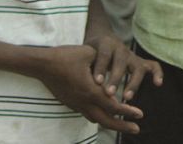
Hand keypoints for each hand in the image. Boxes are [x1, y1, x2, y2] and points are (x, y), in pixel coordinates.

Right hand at [30, 44, 144, 133]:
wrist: (42, 65)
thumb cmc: (65, 56)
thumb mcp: (88, 53)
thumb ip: (103, 61)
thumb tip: (114, 63)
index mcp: (90, 91)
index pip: (113, 106)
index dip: (127, 111)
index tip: (140, 114)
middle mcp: (83, 101)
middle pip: (106, 120)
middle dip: (122, 125)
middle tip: (137, 129)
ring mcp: (76, 104)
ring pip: (95, 119)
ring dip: (111, 123)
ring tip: (123, 125)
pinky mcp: (71, 103)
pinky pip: (88, 114)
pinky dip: (99, 117)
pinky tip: (105, 115)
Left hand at [86, 33, 163, 103]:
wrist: (102, 39)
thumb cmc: (90, 52)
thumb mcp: (85, 53)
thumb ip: (84, 66)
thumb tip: (76, 84)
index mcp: (106, 44)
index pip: (104, 55)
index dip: (101, 68)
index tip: (96, 83)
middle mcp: (121, 49)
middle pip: (121, 62)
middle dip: (116, 78)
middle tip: (109, 93)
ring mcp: (132, 56)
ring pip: (137, 67)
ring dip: (133, 83)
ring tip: (127, 98)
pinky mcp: (141, 62)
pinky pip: (153, 66)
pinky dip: (157, 73)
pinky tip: (158, 84)